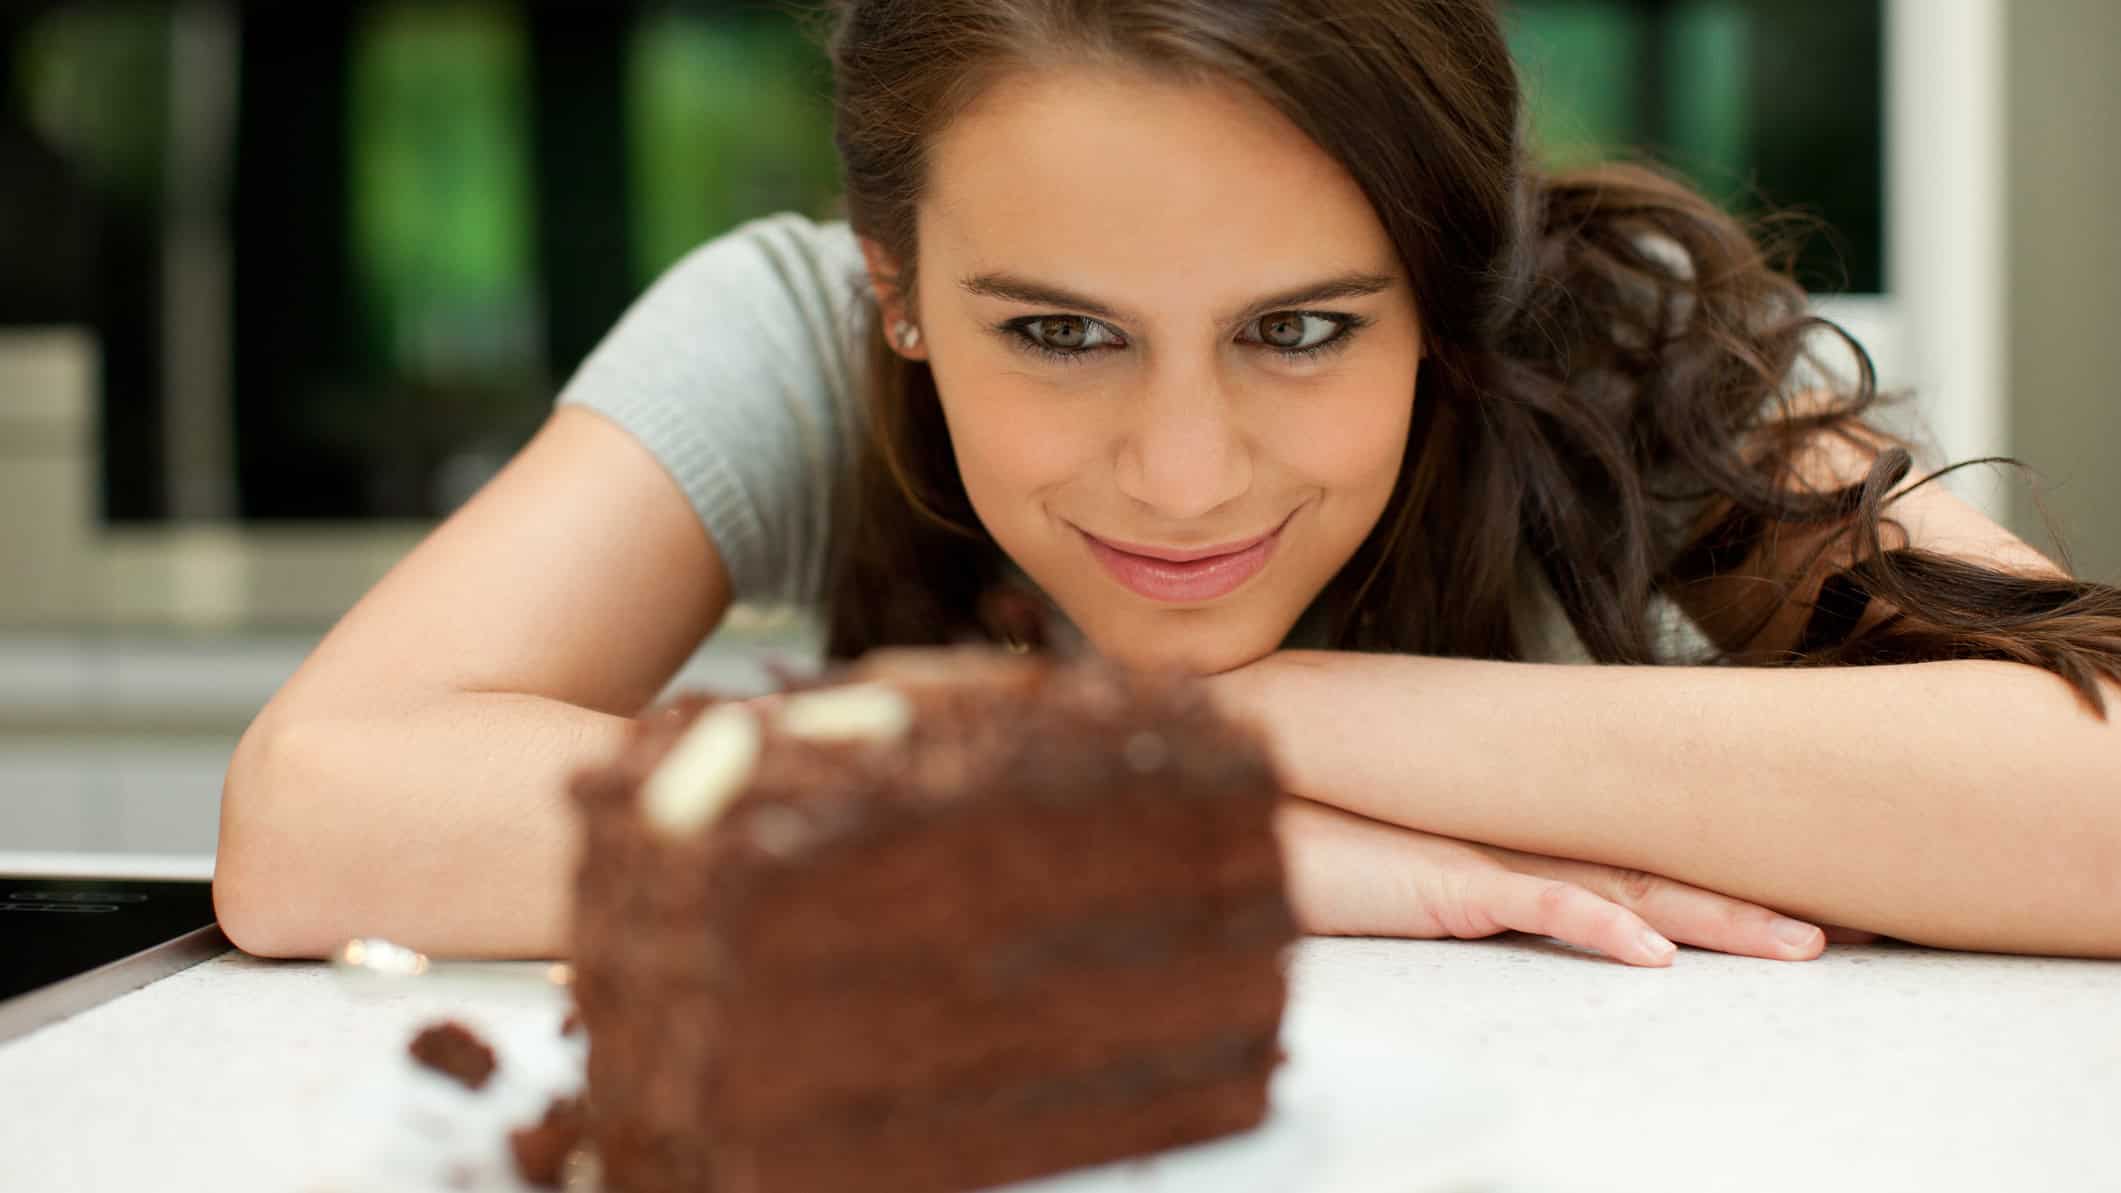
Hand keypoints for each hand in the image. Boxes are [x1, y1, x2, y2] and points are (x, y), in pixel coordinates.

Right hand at [1275, 797, 1850, 964]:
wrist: (1244, 799)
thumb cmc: (1320, 833)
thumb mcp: (1420, 865)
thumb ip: (1481, 878)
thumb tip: (1543, 899)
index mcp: (1528, 836)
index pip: (1648, 860)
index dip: (1731, 878)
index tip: (1812, 900)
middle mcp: (1525, 838)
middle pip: (1663, 872)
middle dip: (1760, 899)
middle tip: (1855, 925)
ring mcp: (1491, 856)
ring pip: (1626, 889)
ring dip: (1715, 921)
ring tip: (1799, 946)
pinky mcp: (1444, 881)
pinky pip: (1537, 905)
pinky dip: (1597, 930)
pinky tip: (1653, 957)